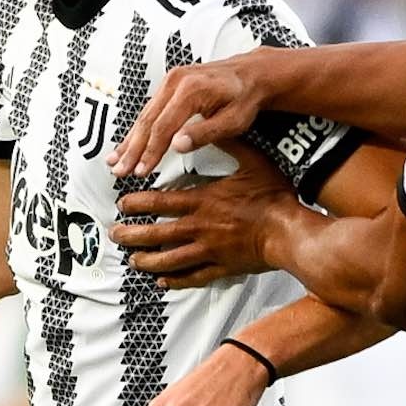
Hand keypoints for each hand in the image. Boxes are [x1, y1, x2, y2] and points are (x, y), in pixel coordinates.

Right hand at [108, 49, 279, 178]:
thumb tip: (177, 145)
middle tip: (119, 170)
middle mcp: (176, 81)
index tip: (141, 171)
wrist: (251, 73)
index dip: (150, 152)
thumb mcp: (233, 121)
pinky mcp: (169, 84)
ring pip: (144, 115)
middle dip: (132, 149)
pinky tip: (128, 142)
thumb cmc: (245, 97)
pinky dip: (138, 128)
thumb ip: (204, 133)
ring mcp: (170, 80)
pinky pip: (149, 109)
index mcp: (191, 90)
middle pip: (147, 121)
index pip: (163, 127)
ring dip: (129, 140)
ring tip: (114, 160)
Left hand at [111, 154, 293, 289]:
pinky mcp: (221, 267)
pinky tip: (162, 281)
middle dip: (132, 234)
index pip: (160, 202)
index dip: (137, 203)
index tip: (122, 204)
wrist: (289, 232)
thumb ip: (230, 143)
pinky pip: (193, 276)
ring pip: (169, 259)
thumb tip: (213, 125)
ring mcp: (209, 250)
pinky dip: (175, 280)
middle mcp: (200, 227)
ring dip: (147, 260)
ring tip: (132, 260)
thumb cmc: (273, 198)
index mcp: (203, 201)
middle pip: (156, 233)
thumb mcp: (253, 161)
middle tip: (116, 234)